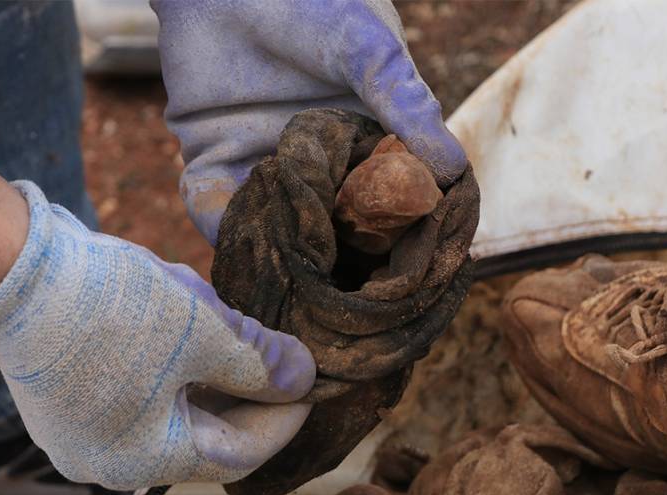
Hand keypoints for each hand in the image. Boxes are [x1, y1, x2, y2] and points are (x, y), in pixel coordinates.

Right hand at [0, 180, 314, 489]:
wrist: (12, 262)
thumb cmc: (110, 305)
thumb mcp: (202, 332)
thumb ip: (259, 363)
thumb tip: (304, 379)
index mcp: (142, 461)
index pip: (237, 454)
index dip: (283, 418)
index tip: (312, 383)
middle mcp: (106, 460)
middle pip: (202, 435)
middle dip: (246, 392)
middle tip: (278, 356)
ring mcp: (79, 431)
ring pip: (170, 410)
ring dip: (209, 374)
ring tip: (232, 329)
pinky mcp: (65, 398)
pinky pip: (138, 392)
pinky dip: (173, 365)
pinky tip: (188, 323)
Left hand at [151, 0, 466, 244]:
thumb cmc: (306, 1)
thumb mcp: (366, 45)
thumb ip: (403, 101)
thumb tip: (453, 171)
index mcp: (366, 137)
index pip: (389, 196)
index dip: (399, 234)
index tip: (407, 269)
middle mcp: (319, 161)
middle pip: (333, 227)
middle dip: (336, 260)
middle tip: (342, 293)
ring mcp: (266, 164)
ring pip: (275, 226)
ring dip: (277, 250)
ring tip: (287, 274)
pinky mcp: (212, 158)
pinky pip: (213, 205)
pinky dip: (220, 222)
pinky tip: (235, 229)